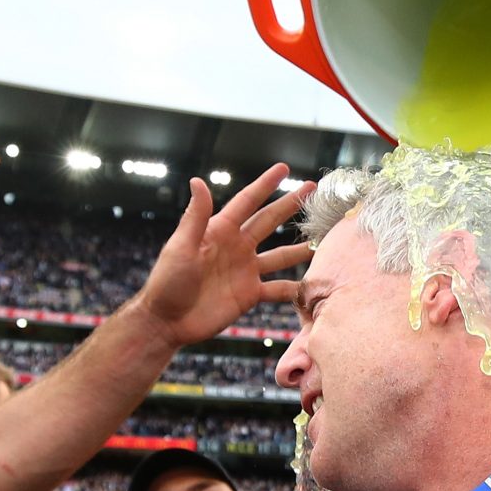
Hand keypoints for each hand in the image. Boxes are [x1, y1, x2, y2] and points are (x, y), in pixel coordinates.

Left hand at [133, 165, 311, 348]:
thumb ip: (195, 216)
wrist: (167, 321)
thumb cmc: (167, 282)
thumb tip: (197, 180)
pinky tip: (312, 284)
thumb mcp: (181, 246)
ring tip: (323, 238)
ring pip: (279, 255)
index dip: (265, 185)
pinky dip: (295, 288)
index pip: (247, 202)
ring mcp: (245, 271)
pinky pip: (278, 289)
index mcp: (220, 231)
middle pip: (269, 221)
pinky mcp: (249, 294)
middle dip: (290, 205)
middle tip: (312, 189)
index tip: (283, 169)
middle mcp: (237, 247)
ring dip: (299, 247)